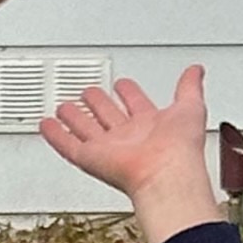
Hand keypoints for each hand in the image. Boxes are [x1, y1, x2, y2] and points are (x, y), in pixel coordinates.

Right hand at [39, 61, 219, 242]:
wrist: (167, 173)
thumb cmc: (180, 148)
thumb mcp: (191, 107)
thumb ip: (190, 87)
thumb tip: (196, 70)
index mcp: (150, 125)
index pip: (136, 105)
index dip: (129, 93)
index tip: (121, 84)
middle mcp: (128, 137)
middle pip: (108, 116)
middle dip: (98, 103)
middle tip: (88, 92)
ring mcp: (108, 148)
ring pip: (86, 129)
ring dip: (74, 117)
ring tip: (64, 107)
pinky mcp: (90, 158)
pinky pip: (68, 145)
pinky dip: (55, 135)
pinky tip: (47, 125)